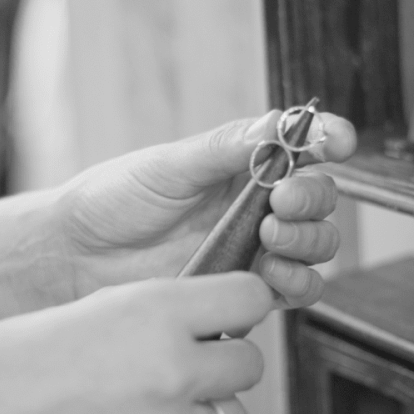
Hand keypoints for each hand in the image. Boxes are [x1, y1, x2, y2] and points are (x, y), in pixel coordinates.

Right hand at [0, 273, 272, 413]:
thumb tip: (183, 328)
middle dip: (223, 359)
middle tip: (184, 356)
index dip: (239, 301)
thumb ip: (143, 318)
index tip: (226, 308)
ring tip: (142, 399)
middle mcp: (172, 371)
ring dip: (197, 407)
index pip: (249, 298)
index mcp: (153, 312)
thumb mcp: (77, 311)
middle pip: (249, 364)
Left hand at [56, 110, 356, 307]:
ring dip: (308, 241)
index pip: (301, 146)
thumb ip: (227, 148)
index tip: (337, 141)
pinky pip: (293, 290)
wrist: (75, 257)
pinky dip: (297, 282)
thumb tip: (281, 122)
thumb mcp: (169, 166)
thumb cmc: (114, 201)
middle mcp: (254, 204)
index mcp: (240, 164)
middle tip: (281, 201)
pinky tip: (271, 275)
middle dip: (313, 199)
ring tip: (271, 238)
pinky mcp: (242, 289)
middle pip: (319, 200)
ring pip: (315, 246)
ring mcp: (252, 248)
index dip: (329, 140)